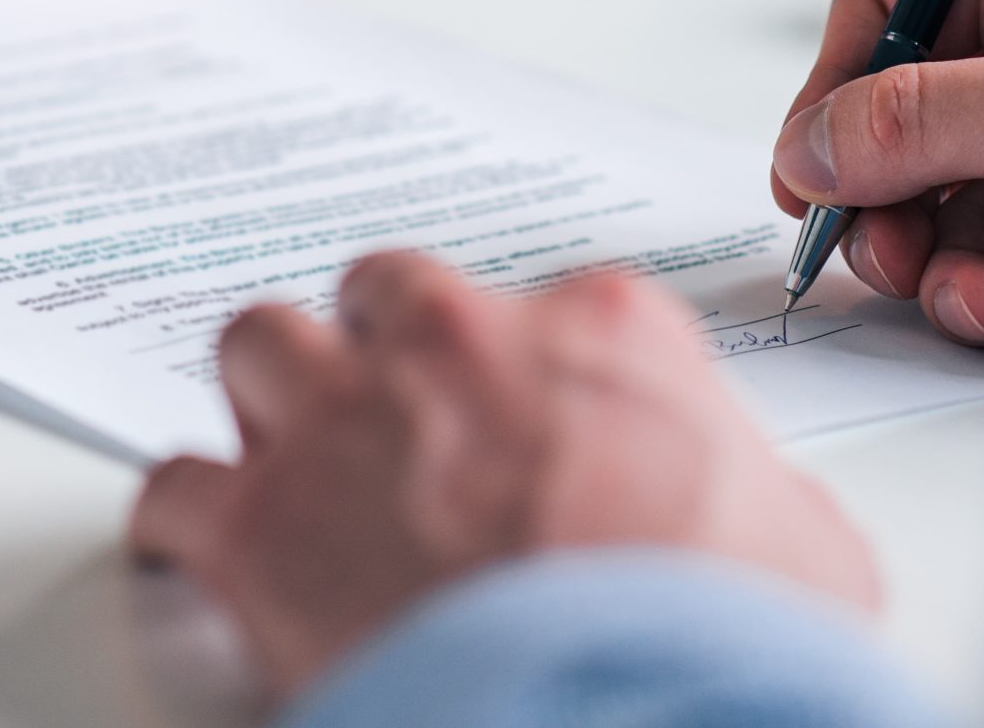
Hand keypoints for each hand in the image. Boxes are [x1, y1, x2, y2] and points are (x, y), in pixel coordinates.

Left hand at [128, 252, 877, 702]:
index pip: (534, 304)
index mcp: (597, 331)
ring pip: (259, 347)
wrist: (628, 709)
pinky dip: (190, 522)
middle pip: (379, 297)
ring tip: (296, 473)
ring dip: (273, 404)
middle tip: (392, 433)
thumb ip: (752, 488)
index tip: (511, 426)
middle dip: (377, 356)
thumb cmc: (723, 633)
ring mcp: (343, 421)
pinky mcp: (256, 519)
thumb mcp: (806, 545)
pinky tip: (215, 557)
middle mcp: (456, 345)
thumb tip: (755, 522)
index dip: (513, 376)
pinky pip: (177, 484)